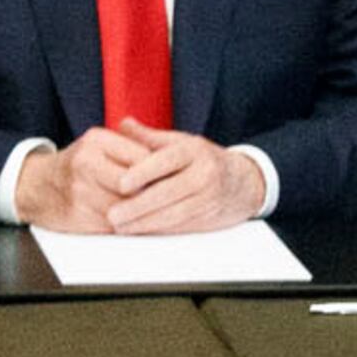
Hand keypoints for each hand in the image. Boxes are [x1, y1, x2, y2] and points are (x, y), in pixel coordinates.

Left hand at [100, 119, 265, 234]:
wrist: (244, 182)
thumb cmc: (203, 159)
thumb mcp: (181, 142)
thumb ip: (149, 136)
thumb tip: (123, 125)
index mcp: (194, 150)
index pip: (167, 160)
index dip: (143, 173)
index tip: (121, 183)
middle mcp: (205, 173)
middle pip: (169, 192)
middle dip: (138, 206)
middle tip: (112, 214)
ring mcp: (208, 198)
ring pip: (174, 214)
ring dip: (144, 224)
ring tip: (120, 227)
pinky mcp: (208, 218)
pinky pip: (179, 226)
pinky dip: (157, 231)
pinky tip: (139, 231)